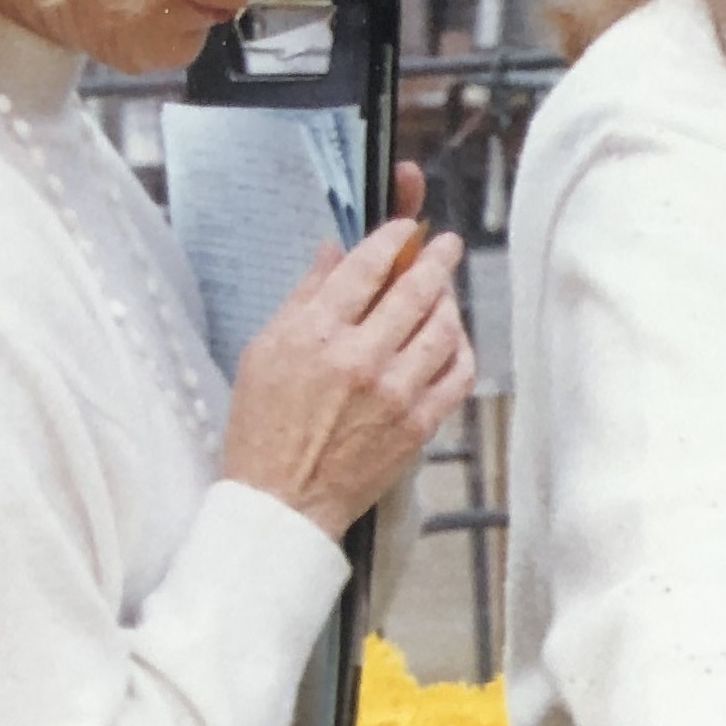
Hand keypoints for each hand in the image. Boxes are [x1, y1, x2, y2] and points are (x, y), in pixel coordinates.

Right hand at [223, 182, 470, 535]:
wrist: (282, 499)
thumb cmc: (264, 424)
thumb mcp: (265, 349)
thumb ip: (304, 296)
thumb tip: (334, 250)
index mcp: (315, 334)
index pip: (365, 267)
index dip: (393, 238)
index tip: (407, 226)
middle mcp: (359, 357)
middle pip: (415, 291)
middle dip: (437, 259)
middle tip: (447, 245)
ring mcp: (394, 392)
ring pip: (443, 328)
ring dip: (449, 303)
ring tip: (445, 293)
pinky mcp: (418, 424)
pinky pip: (458, 374)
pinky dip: (461, 350)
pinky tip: (454, 340)